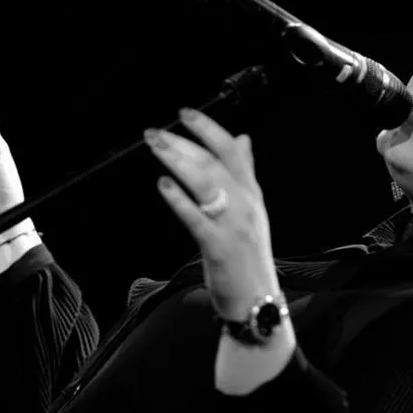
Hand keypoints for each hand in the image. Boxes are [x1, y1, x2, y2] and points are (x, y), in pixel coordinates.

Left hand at [145, 108, 279, 320]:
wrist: (258, 299)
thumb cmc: (248, 255)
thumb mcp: (251, 209)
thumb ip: (245, 173)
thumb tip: (243, 138)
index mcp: (251, 193)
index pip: (231, 151)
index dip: (208, 129)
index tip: (185, 113)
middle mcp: (245, 204)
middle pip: (213, 163)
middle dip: (182, 143)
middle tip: (155, 132)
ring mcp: (234, 225)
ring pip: (205, 183)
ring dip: (178, 161)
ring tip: (156, 147)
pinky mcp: (219, 246)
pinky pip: (196, 218)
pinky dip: (179, 199)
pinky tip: (163, 184)